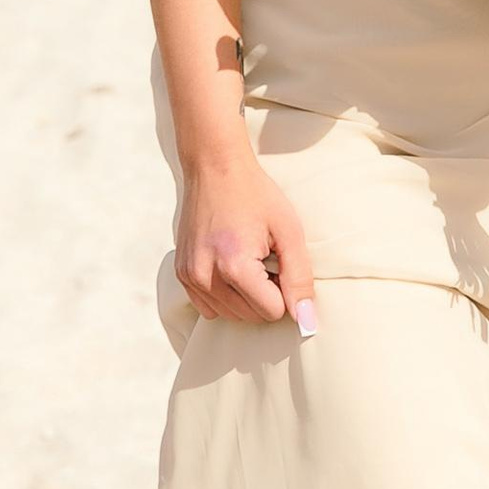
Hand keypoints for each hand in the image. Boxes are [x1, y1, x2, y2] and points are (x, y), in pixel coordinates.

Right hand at [174, 144, 316, 331]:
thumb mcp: (288, 231)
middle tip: (265, 258)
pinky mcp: (181, 274)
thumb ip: (300, 278)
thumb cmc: (256, 195)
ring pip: (231, 315)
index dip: (284, 289)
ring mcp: (189, 277)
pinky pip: (210, 308)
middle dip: (266, 294)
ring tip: (249, 260)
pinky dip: (225, 296)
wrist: (214, 167)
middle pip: (251, 317)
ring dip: (246, 297)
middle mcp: (205, 277)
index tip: (280, 261)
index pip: (272, 312)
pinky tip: (231, 266)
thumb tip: (307, 322)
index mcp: (234, 267)